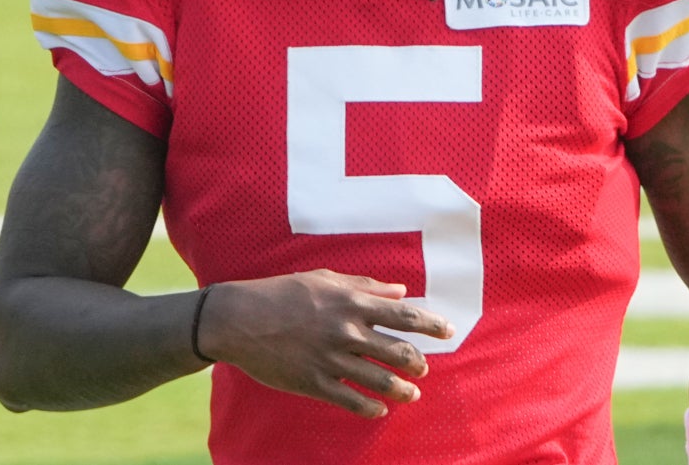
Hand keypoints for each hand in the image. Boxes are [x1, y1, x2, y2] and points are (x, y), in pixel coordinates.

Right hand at [197, 269, 455, 417]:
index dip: (431, 324)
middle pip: (398, 352)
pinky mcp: (313, 381)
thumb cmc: (283, 292)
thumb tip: (400, 290)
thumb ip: (365, 285)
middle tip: (424, 367)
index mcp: (351, 302)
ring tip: (412, 394)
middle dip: (419, 362)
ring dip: (402, 390)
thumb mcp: (324, 279)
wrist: (239, 318)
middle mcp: (346, 331)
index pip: (404, 315)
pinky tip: (380, 410)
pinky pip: (351, 400)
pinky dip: (370, 407)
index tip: (449, 331)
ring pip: (380, 380)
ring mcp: (330, 358)